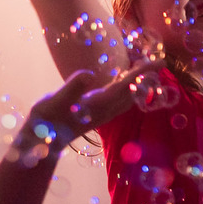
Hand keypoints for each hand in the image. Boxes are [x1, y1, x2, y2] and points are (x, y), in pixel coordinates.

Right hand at [16, 59, 163, 162]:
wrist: (42, 142)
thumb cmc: (46, 120)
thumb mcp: (55, 101)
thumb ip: (72, 88)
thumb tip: (89, 74)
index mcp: (100, 104)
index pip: (127, 85)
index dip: (144, 72)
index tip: (160, 61)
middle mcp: (107, 109)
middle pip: (134, 90)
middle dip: (147, 76)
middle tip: (159, 61)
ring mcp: (104, 113)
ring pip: (129, 96)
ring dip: (139, 82)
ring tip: (146, 67)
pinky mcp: (98, 114)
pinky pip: (120, 99)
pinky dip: (128, 87)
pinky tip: (125, 80)